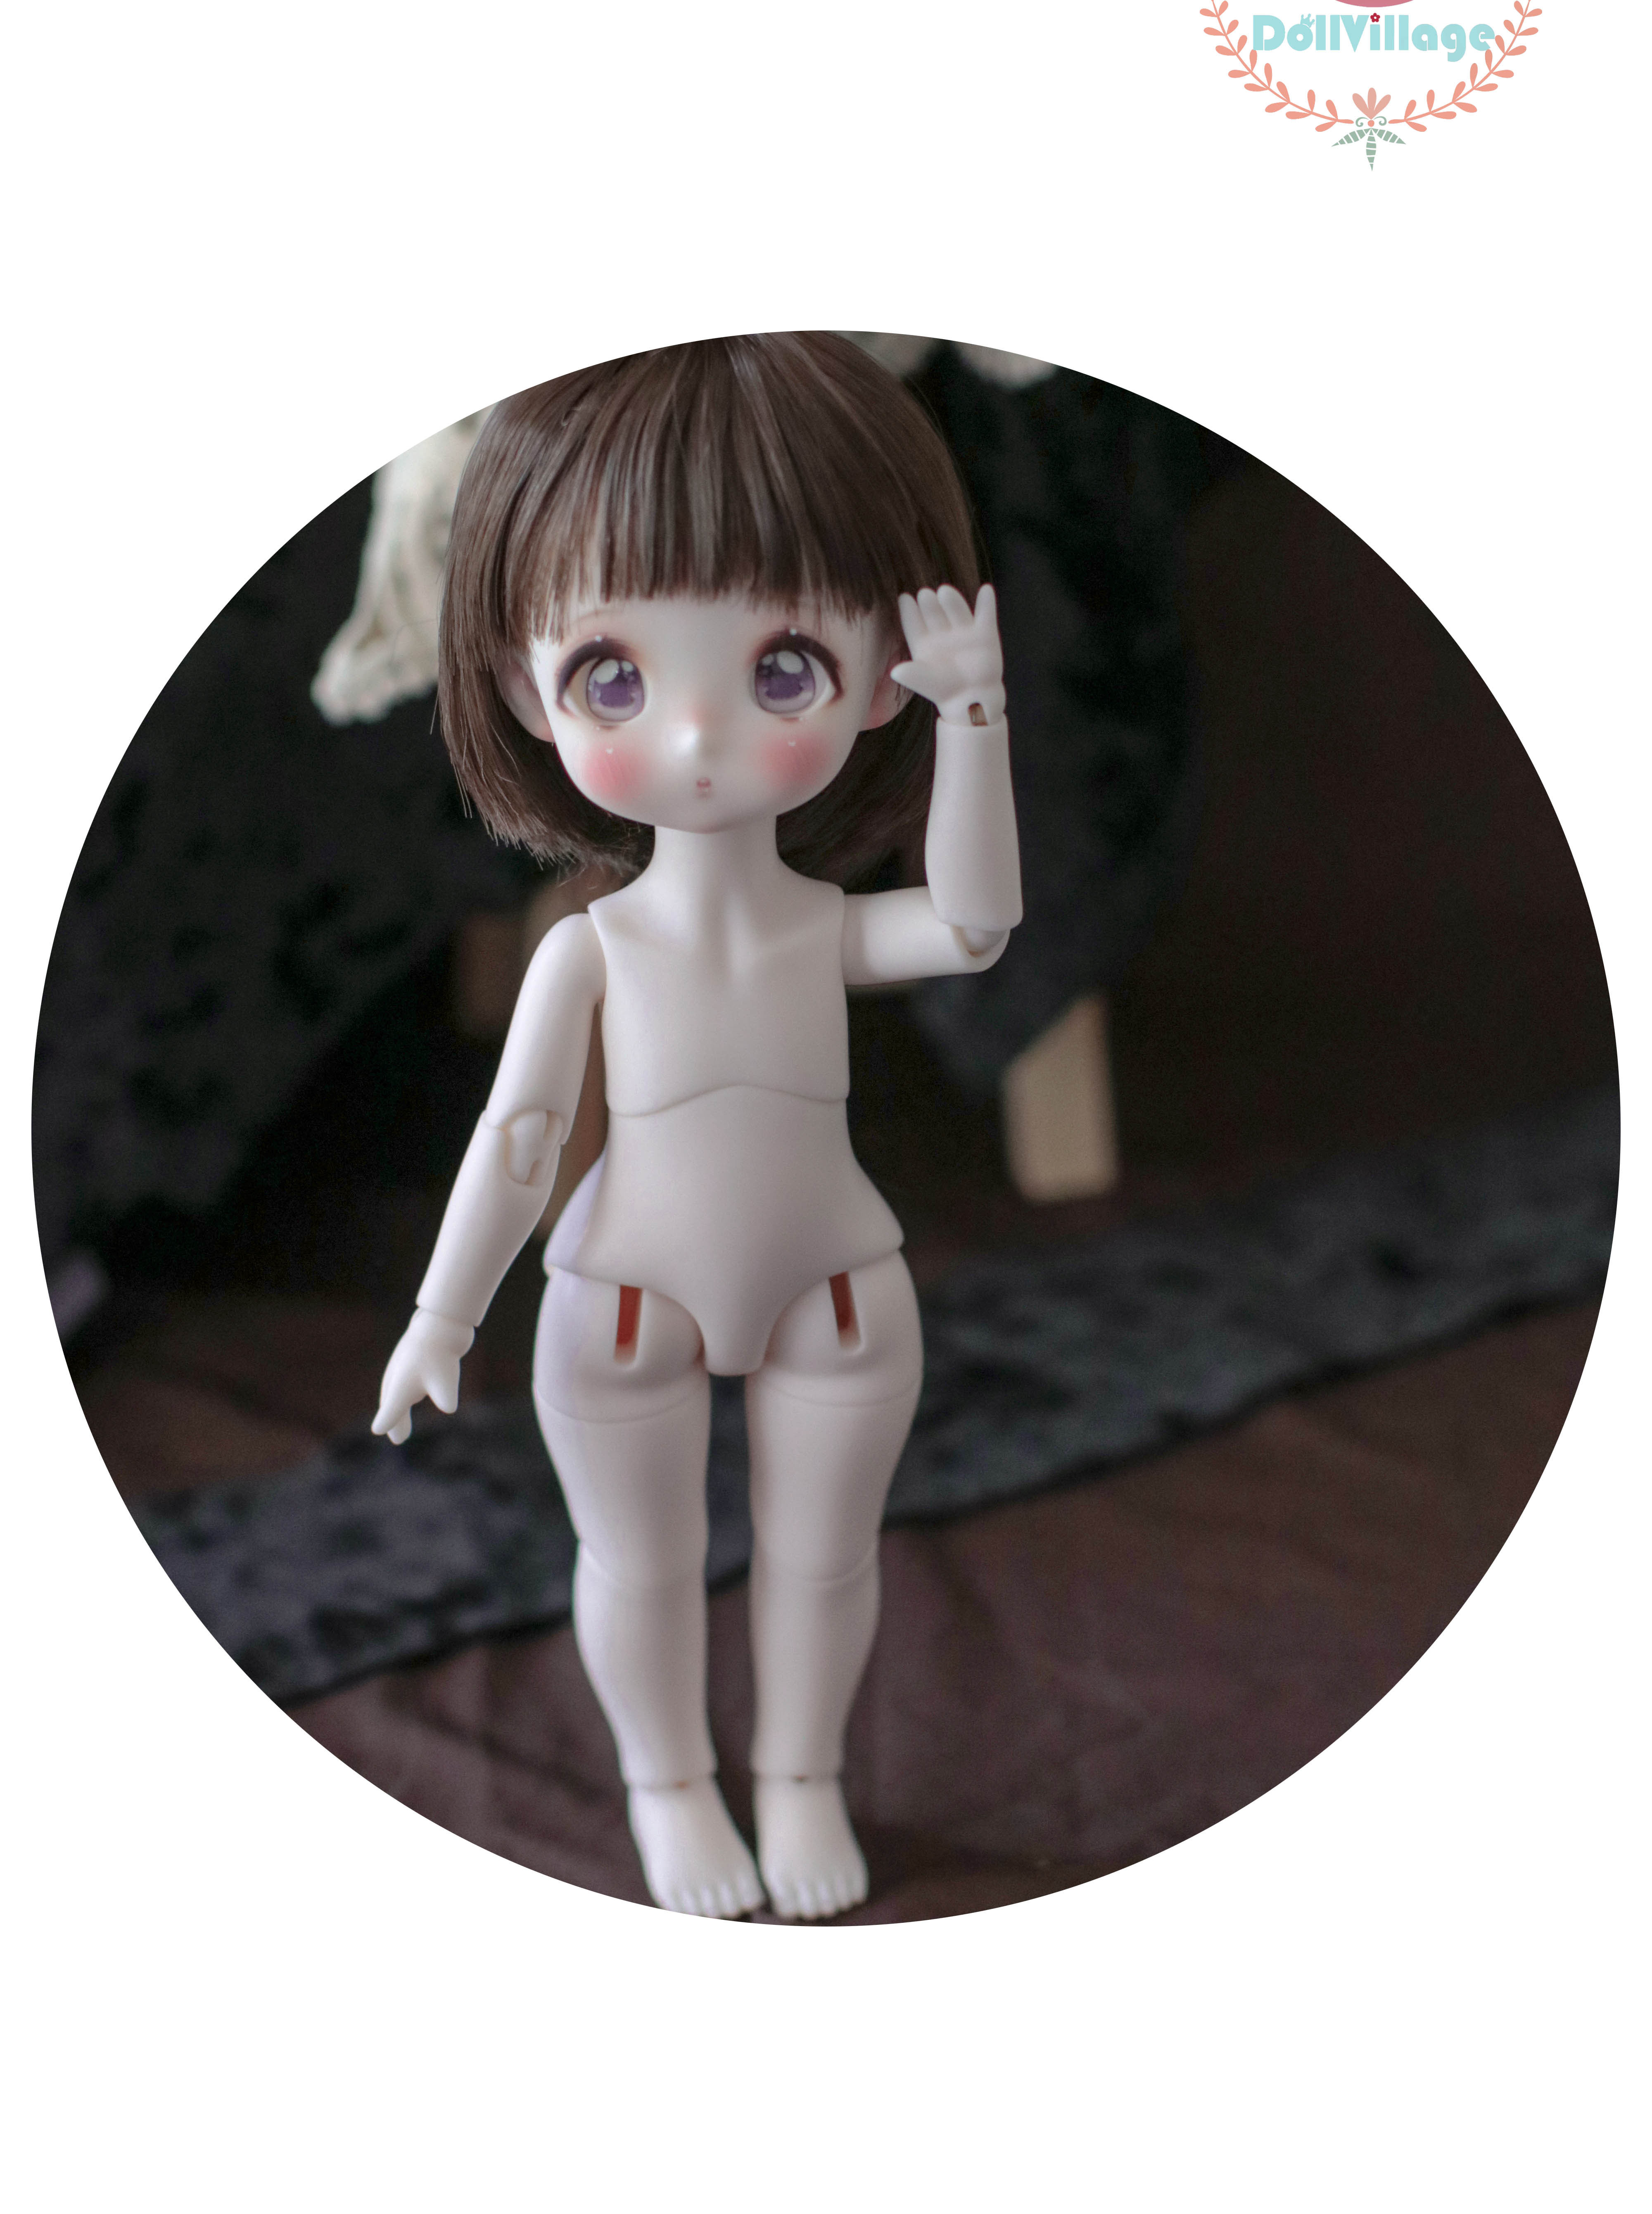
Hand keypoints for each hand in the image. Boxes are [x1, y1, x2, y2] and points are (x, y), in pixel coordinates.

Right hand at [372, 1308, 474, 1444]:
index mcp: (399, 1387)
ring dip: (398, 1408)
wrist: (442, 1322)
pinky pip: (407, 1381)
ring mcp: (405, 1365)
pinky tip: (415, 1394)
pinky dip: (406, 1393)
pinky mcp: (415, 1358)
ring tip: (402, 1422)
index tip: (377, 1431)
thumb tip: (448, 1408)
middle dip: (394, 1420)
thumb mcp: (445, 1381)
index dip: (387, 1421)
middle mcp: (397, 1377)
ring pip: (397, 1391)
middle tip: (398, 1438)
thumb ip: (444, 1397)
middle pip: (392, 1403)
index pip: (391, 1410)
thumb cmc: (441, 1354)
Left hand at [891, 583, 1005, 726]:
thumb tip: (895, 671)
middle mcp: (942, 635)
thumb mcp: (926, 682)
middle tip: (925, 594)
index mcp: (924, 644)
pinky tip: (986, 590)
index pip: (914, 624)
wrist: (972, 701)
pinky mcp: (984, 634)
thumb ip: (912, 675)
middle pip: (934, 615)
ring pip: (957, 612)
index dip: (909, 612)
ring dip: (952, 602)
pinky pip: (985, 615)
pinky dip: (986, 603)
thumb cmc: (946, 691)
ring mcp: (963, 632)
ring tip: (945, 592)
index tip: (903, 598)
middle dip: (930, 605)